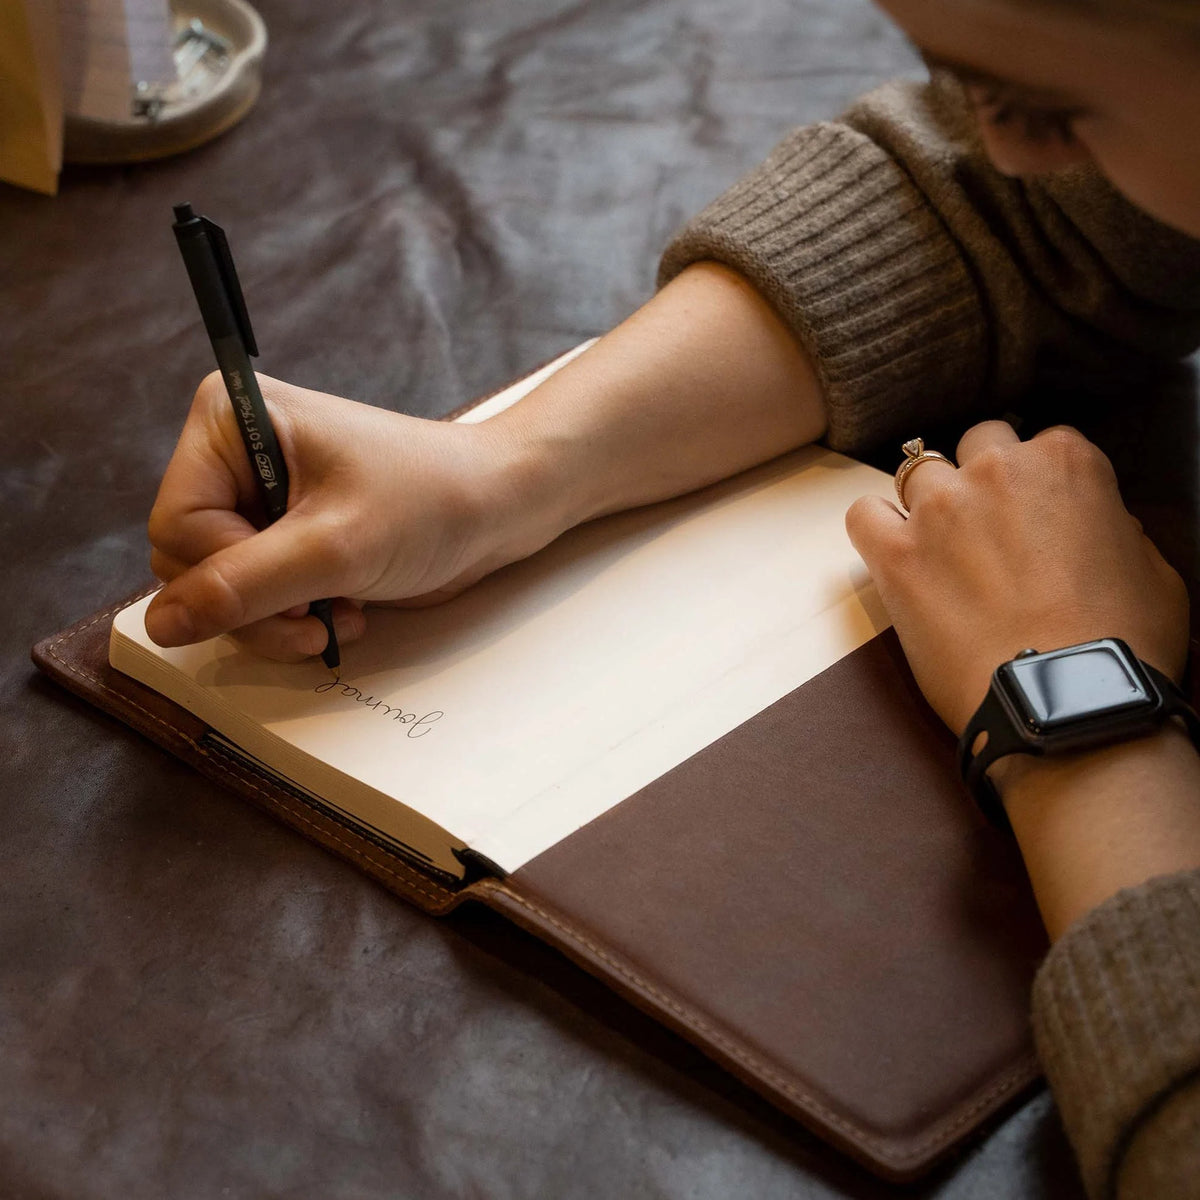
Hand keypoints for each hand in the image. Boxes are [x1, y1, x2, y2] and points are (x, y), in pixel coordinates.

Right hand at [146, 372, 564, 659]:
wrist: (498, 508)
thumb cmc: (431, 500)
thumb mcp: (334, 546)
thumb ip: (243, 586)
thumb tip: (162, 624)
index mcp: (229, 419)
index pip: (176, 527)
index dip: (227, 575)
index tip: (296, 589)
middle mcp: (233, 454)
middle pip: (189, 563)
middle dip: (253, 607)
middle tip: (316, 619)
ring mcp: (258, 498)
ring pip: (218, 591)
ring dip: (278, 622)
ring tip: (338, 613)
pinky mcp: (285, 536)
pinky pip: (254, 597)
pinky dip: (294, 619)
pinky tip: (345, 609)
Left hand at [845, 421, 1189, 735]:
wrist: (1068, 702)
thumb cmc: (1122, 645)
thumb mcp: (1155, 572)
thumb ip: (1118, 531)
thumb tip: (1102, 529)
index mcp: (1067, 463)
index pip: (1043, 444)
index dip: (1039, 483)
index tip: (1037, 517)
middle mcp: (999, 470)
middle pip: (977, 444)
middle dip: (982, 478)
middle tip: (989, 530)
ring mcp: (941, 509)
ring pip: (917, 473)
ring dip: (928, 502)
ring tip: (942, 549)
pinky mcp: (896, 555)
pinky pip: (862, 515)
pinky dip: (874, 528)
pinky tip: (892, 553)